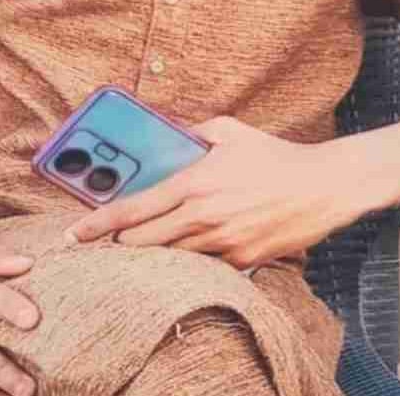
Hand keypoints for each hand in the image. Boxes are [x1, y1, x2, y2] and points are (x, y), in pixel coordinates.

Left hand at [65, 117, 367, 269]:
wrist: (325, 186)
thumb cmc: (276, 156)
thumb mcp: (229, 132)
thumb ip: (191, 132)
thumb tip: (167, 136)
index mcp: (193, 183)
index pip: (131, 210)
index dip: (96, 225)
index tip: (74, 234)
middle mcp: (202, 218)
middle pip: (141, 244)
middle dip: (121, 244)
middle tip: (112, 240)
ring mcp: (222, 244)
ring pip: (169, 261)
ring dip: (154, 256)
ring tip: (147, 247)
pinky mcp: (242, 262)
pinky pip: (204, 268)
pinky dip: (191, 261)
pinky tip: (192, 251)